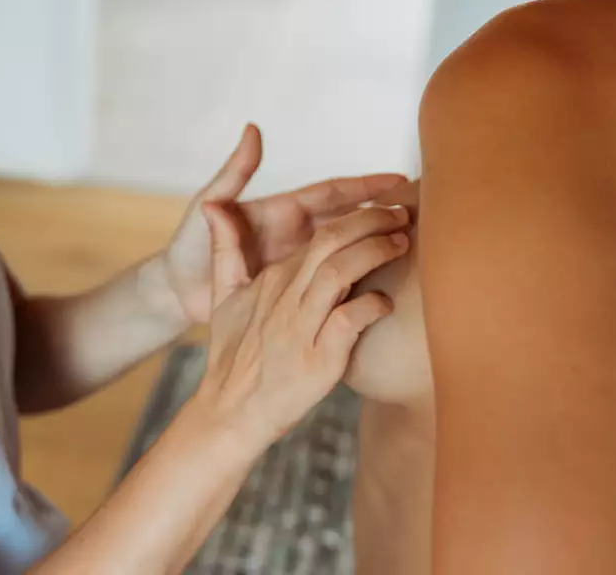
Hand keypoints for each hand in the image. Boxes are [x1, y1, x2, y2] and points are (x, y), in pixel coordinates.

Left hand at [160, 124, 407, 324]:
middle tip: (426, 211)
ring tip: (419, 243)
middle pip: (351, 219)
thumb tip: (252, 130)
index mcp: (284, 211)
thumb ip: (234, 173)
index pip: (334, 193)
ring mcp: (299, 264)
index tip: (401, 181)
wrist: (175, 293)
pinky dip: (360, 282)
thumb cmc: (188, 247)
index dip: (366, 186)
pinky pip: (333, 285)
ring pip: (349, 251)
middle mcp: (298, 235)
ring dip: (379, 245)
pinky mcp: (295, 293)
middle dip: (386, 212)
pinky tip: (387, 288)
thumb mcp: (210, 207)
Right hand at [186, 201, 410, 453]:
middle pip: (331, 242)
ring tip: (402, 244)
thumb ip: (225, 248)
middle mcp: (286, 296)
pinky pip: (349, 321)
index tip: (384, 210)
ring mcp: (300, 326)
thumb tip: (213, 205)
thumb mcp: (223, 296)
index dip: (356, 217)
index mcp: (272, 279)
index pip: (319, 235)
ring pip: (340, 273)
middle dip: (371, 220)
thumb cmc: (234, 354)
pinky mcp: (317, 358)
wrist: (231, 410)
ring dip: (376, 252)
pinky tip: (386, 303)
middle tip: (403, 214)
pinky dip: (372, 306)